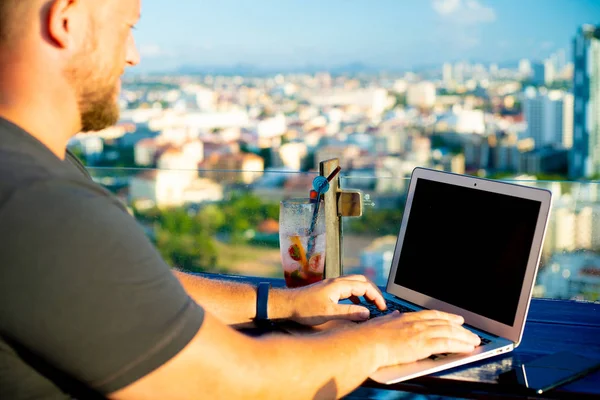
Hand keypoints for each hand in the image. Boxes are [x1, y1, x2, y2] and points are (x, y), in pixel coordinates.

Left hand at [284, 275, 385, 325]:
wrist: (287, 304)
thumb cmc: (305, 309)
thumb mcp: (329, 313)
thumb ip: (349, 313)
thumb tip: (367, 313)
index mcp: (339, 285)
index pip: (365, 286)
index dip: (376, 296)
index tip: (383, 307)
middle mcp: (337, 282)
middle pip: (362, 281)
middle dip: (373, 291)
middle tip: (380, 304)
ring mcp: (332, 284)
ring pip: (355, 283)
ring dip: (365, 292)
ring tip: (372, 305)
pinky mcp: (328, 289)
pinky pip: (347, 288)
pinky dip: (356, 295)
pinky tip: (356, 305)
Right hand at [362, 310, 480, 367]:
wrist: (366, 344)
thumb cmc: (368, 336)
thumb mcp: (381, 322)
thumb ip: (391, 319)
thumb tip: (394, 315)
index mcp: (406, 318)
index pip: (432, 315)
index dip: (447, 317)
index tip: (456, 319)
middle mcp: (416, 323)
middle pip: (444, 323)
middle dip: (460, 328)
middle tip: (471, 332)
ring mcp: (420, 333)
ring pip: (449, 333)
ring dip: (464, 337)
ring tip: (474, 341)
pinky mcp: (422, 345)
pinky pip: (447, 344)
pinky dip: (460, 346)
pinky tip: (467, 348)